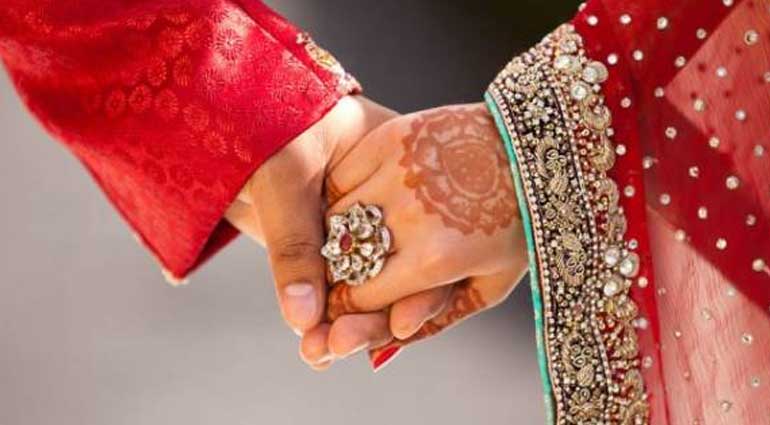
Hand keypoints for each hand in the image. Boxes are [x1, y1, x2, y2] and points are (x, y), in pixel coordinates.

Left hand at [224, 96, 396, 334]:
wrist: (223, 104)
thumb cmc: (260, 120)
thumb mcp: (280, 175)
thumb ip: (294, 242)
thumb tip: (303, 319)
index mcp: (396, 165)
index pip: (423, 236)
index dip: (418, 287)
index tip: (398, 328)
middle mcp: (384, 197)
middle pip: (399, 268)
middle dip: (374, 316)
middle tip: (341, 347)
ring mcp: (358, 218)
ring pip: (366, 282)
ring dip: (348, 323)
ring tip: (319, 353)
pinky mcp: (327, 237)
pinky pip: (335, 283)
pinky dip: (324, 315)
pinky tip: (314, 345)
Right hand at [300, 103, 528, 369]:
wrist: (534, 150)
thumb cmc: (518, 225)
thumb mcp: (490, 285)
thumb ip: (434, 319)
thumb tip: (377, 350)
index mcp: (435, 261)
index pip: (359, 296)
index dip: (349, 305)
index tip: (350, 302)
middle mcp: (409, 217)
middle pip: (343, 260)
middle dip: (343, 272)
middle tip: (353, 269)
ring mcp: (397, 173)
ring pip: (334, 218)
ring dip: (342, 234)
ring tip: (363, 234)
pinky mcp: (390, 139)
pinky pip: (341, 178)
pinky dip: (343, 194)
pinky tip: (365, 199)